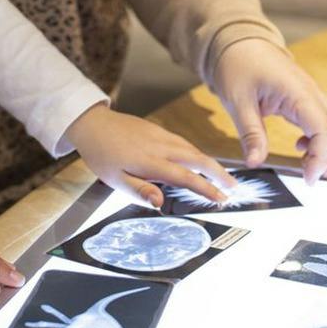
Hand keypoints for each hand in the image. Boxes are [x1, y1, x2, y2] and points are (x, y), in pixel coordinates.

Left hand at [62, 103, 235, 209]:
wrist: (92, 124)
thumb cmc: (102, 156)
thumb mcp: (114, 180)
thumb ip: (139, 191)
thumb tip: (160, 203)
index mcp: (149, 161)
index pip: (185, 177)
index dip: (205, 188)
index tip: (221, 199)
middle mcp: (160, 146)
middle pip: (197, 158)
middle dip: (218, 173)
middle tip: (233, 188)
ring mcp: (161, 135)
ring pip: (192, 149)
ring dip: (210, 163)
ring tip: (223, 178)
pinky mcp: (159, 129)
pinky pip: (184, 142)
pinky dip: (197, 153)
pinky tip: (200, 162)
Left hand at [213, 37, 326, 183]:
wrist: (239, 41)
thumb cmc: (238, 64)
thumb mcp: (237, 100)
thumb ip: (250, 133)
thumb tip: (255, 162)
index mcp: (299, 93)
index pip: (326, 131)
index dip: (322, 159)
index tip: (308, 179)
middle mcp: (314, 95)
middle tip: (316, 174)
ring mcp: (314, 98)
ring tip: (307, 164)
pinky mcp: (308, 102)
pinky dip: (323, 141)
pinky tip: (300, 146)